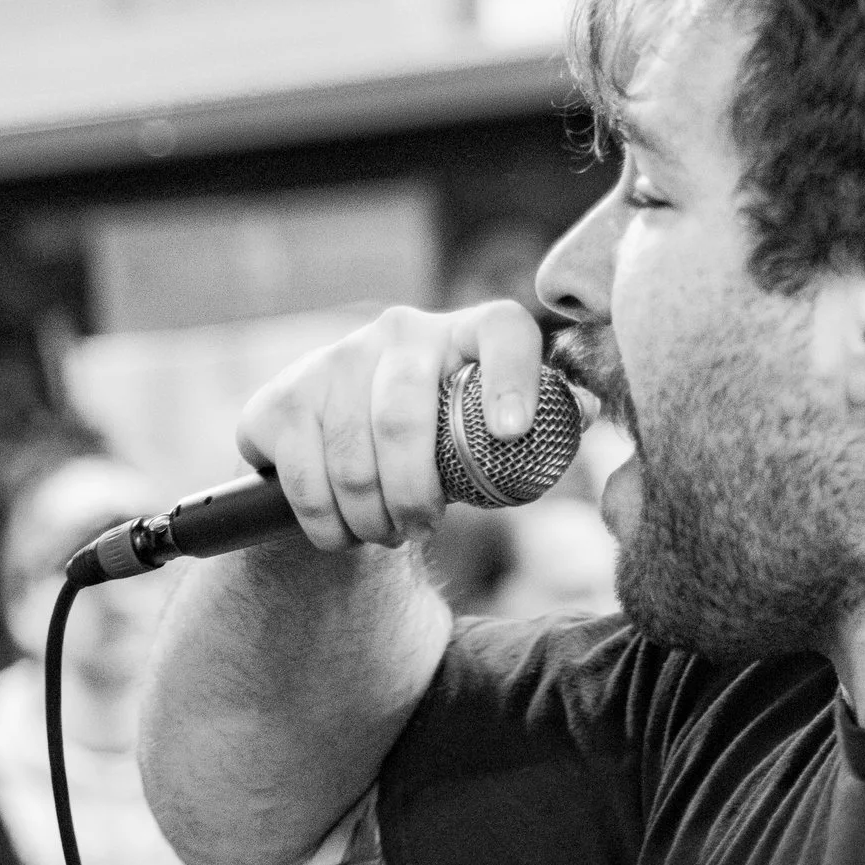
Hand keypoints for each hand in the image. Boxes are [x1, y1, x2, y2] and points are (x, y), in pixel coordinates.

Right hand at [237, 301, 546, 550]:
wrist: (338, 442)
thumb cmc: (438, 439)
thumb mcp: (486, 431)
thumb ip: (539, 421)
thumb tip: (585, 410)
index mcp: (465, 334)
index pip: (502, 331)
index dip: (513, 376)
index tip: (513, 432)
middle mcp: (399, 331)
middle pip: (404, 419)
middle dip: (414, 495)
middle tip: (420, 529)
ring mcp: (333, 360)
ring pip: (351, 459)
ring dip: (370, 518)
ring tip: (385, 534)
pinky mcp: (279, 398)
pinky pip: (304, 479)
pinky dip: (327, 523)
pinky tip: (342, 531)